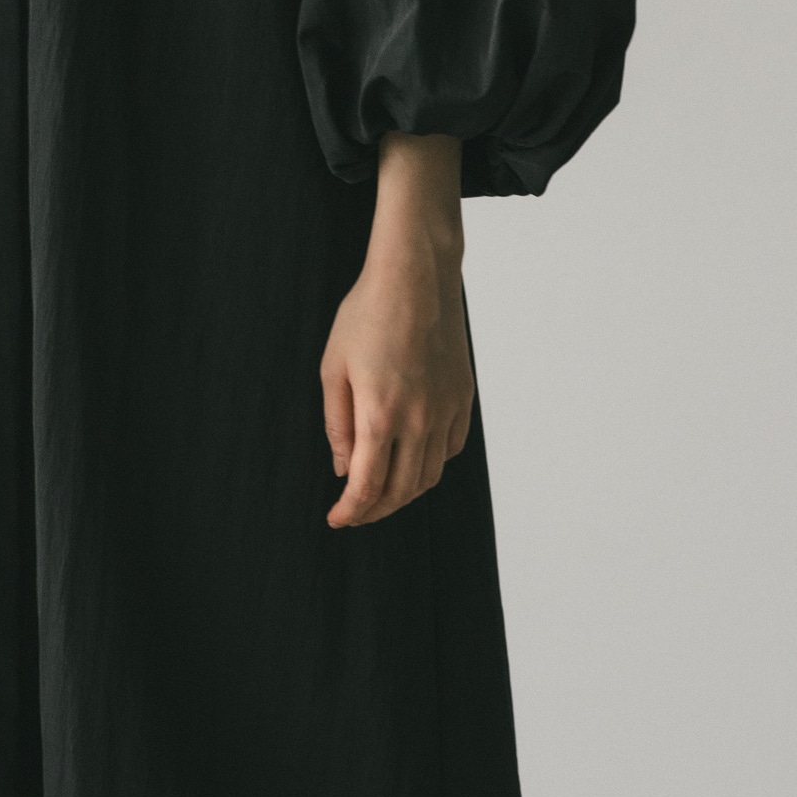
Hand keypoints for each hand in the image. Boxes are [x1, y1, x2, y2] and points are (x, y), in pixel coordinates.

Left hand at [321, 133, 472, 527]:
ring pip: (429, 476)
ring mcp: (446, 410)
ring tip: (382, 494)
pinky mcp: (463, 399)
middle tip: (355, 512)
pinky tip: (412, 461)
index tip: (337, 519)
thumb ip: (337, 425)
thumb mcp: (333, 368)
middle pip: (401, 491)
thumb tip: (343, 468)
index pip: (367, 486)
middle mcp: (419, 420)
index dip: (350, 511)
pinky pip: (450, 449)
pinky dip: (430, 466)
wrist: (416, 277)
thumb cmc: (367, 315)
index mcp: (380, 414)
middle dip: (375, 511)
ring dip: (404, 494)